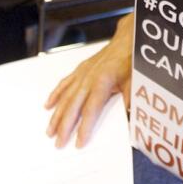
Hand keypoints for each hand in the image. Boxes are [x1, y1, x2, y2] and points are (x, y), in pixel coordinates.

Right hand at [44, 19, 133, 147]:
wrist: (127, 40)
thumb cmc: (131, 60)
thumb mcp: (135, 81)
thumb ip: (129, 100)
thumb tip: (129, 117)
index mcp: (103, 82)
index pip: (91, 110)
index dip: (84, 128)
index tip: (79, 143)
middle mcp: (88, 79)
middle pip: (73, 107)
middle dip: (64, 127)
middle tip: (58, 143)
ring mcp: (82, 74)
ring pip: (66, 97)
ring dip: (56, 115)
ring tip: (49, 131)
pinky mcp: (80, 70)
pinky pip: (64, 84)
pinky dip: (55, 95)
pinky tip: (48, 105)